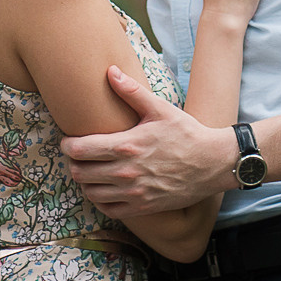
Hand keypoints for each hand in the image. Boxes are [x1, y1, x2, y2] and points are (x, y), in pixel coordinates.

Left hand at [61, 68, 239, 213]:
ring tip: (89, 170)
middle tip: (77, 155)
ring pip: (90, 193)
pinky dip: (100, 199)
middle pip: (80, 173)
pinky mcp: (142, 207)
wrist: (212, 164)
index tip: (68, 140)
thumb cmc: (186, 133)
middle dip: (73, 162)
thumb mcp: (160, 108)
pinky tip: (104, 188)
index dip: (67, 145)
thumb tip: (110, 71)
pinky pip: (109, 209)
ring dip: (84, 182)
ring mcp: (133, 193)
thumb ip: (132, 91)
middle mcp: (126, 172)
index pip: (80, 149)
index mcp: (126, 145)